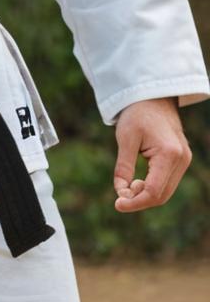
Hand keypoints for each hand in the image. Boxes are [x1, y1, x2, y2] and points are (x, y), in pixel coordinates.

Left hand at [113, 97, 190, 212]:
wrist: (152, 97)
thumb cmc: (137, 114)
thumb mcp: (125, 138)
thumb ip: (123, 167)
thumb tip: (121, 194)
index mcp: (169, 153)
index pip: (154, 191)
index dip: (135, 202)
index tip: (117, 204)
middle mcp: (182, 159)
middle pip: (162, 195)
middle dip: (140, 200)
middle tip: (120, 197)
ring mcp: (184, 160)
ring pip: (166, 191)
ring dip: (146, 194)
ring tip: (128, 185)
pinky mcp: (181, 160)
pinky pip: (167, 182)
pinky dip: (152, 187)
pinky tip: (138, 181)